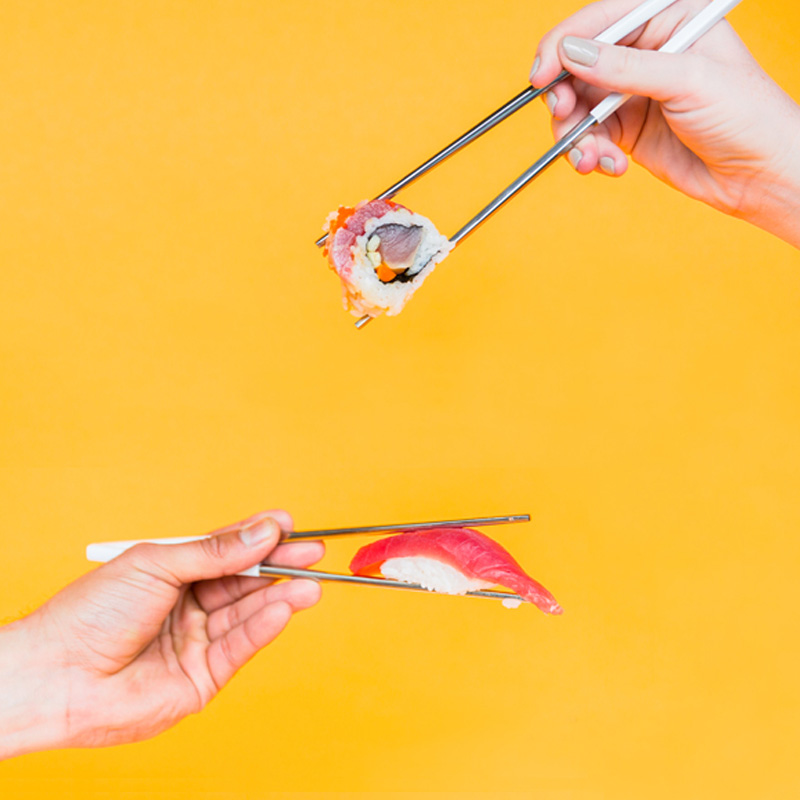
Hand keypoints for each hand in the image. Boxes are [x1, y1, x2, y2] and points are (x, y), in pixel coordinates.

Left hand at [0, 510, 323, 757]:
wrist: (57, 674)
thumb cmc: (92, 612)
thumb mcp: (157, 564)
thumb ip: (215, 551)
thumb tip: (263, 531)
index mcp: (174, 573)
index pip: (227, 551)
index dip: (258, 538)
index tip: (289, 525)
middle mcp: (189, 606)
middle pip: (244, 582)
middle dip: (279, 566)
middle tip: (312, 552)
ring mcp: (196, 642)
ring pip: (247, 614)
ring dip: (280, 597)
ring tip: (309, 583)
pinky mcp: (202, 679)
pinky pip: (239, 647)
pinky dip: (263, 627)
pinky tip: (283, 607)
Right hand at [530, 0, 799, 246]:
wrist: (760, 174)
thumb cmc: (745, 115)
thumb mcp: (686, 81)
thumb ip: (626, 67)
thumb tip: (572, 53)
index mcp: (668, 19)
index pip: (601, 20)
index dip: (563, 44)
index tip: (542, 73)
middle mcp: (645, 53)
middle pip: (579, 65)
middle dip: (565, 97)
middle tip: (564, 117)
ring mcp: (633, 93)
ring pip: (578, 107)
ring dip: (576, 136)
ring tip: (591, 158)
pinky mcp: (627, 130)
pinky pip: (590, 138)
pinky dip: (591, 155)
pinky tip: (611, 167)